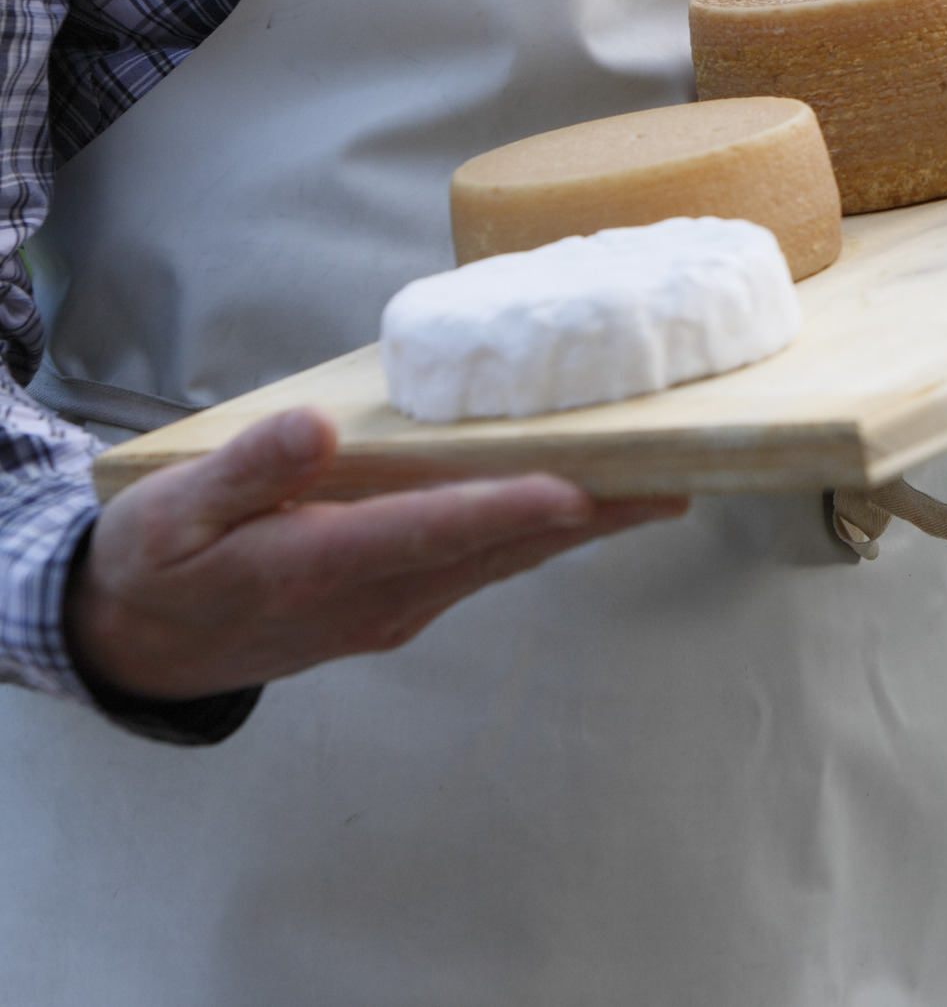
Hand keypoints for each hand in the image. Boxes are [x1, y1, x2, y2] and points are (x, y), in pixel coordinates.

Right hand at [68, 408, 686, 703]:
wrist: (143, 647)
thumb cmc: (157, 561)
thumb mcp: (171, 512)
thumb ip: (246, 471)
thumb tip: (313, 430)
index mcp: (312, 566)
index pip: (427, 532)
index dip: (504, 510)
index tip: (575, 489)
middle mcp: (373, 596)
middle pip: (498, 550)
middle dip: (588, 516)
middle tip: (672, 476)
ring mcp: (397, 608)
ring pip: (505, 561)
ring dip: (583, 528)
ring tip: (660, 485)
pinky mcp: (405, 606)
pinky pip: (487, 567)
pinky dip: (542, 534)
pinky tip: (588, 504)